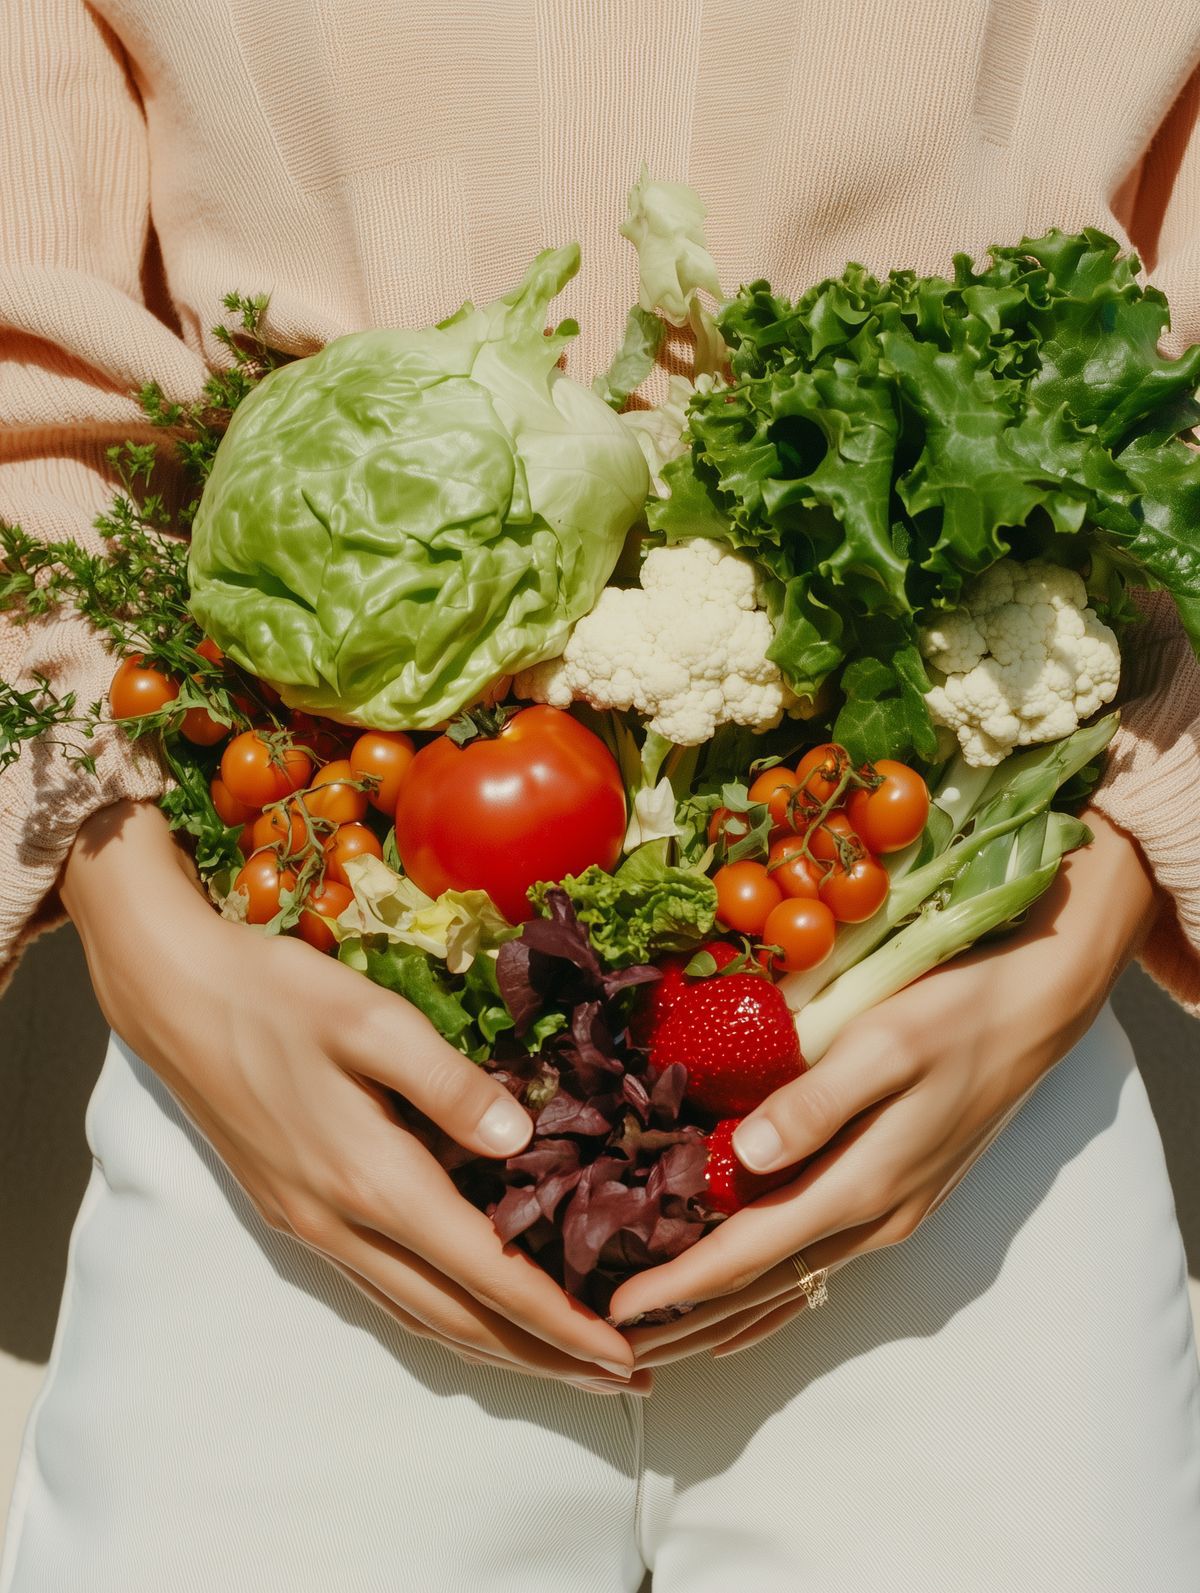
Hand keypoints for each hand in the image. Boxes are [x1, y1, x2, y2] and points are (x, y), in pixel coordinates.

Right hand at [62, 801, 640, 1393]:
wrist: (175, 998)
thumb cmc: (277, 995)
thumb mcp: (372, 1019)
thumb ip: (450, 1084)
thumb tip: (521, 1141)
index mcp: (371, 1180)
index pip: (485, 1274)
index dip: (559, 1319)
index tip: (620, 1349)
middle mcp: (342, 1225)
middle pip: (457, 1320)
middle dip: (541, 1354)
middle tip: (617, 1373)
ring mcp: (314, 1227)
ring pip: (418, 1316)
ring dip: (494, 1345)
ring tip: (561, 1357)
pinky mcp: (297, 1213)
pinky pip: (385, 1290)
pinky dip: (443, 1314)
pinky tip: (472, 1306)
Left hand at [610, 810, 1159, 1364]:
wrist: (1033, 1013)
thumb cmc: (953, 1015)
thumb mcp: (882, 1044)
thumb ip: (815, 1103)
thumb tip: (743, 1157)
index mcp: (862, 1183)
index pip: (750, 1253)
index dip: (681, 1286)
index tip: (618, 1309)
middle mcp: (876, 1217)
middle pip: (764, 1286)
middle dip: (688, 1319)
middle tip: (613, 1345)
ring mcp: (891, 1214)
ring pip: (790, 1282)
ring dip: (724, 1314)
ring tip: (661, 1339)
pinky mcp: (898, 1196)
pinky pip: (818, 1265)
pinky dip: (770, 1296)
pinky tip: (745, 1316)